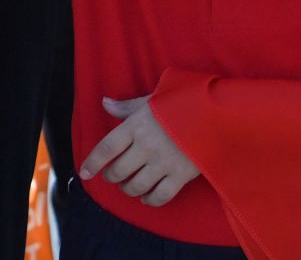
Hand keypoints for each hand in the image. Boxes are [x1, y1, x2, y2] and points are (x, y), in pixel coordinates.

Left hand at [80, 94, 201, 206]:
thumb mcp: (151, 100)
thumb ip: (126, 107)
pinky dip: (150, 200)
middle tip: (112, 177)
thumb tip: (105, 103)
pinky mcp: (180, 175)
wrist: (215, 114)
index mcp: (135, 126)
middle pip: (119, 171)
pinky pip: (160, 196)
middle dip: (112, 177)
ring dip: (128, 190)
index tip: (85, 173)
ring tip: (128, 187)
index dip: (92, 163)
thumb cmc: (181, 103)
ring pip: (137, 186)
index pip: (106, 149)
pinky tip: (146, 199)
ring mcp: (163, 163)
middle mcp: (146, 147)